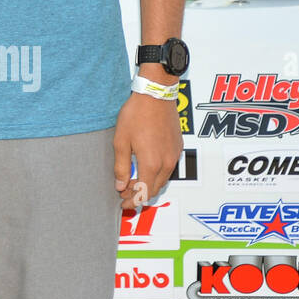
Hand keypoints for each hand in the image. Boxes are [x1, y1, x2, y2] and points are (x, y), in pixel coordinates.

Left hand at [112, 90, 181, 211]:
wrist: (156, 96)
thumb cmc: (136, 115)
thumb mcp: (121, 141)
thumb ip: (121, 166)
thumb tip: (120, 185)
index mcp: (151, 164)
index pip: (143, 193)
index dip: (132, 201)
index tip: (123, 203)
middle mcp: (167, 164)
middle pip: (154, 189)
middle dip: (138, 195)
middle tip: (124, 193)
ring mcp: (174, 156)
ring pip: (162, 180)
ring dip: (147, 184)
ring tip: (131, 181)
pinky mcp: (178, 148)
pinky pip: (168, 169)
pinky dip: (156, 174)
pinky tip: (144, 167)